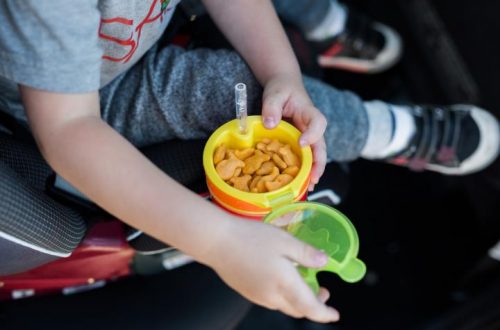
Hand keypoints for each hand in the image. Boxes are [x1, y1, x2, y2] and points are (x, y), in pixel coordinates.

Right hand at [206, 217, 339, 322]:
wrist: (216, 241)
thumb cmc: (249, 238)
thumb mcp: (284, 240)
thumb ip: (306, 253)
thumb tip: (324, 261)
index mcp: (284, 284)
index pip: (310, 308)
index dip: (325, 313)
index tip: (334, 313)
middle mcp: (271, 296)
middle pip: (298, 309)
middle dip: (313, 304)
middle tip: (321, 290)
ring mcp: (257, 296)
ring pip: (284, 304)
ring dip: (297, 299)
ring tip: (302, 279)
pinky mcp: (247, 292)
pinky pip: (270, 299)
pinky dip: (282, 294)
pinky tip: (281, 276)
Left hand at [261, 74, 326, 190]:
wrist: (284, 86)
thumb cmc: (281, 88)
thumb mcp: (274, 93)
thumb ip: (272, 107)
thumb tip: (270, 125)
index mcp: (309, 112)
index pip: (318, 123)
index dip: (312, 134)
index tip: (302, 143)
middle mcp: (312, 126)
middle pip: (322, 146)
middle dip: (319, 164)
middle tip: (313, 179)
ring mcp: (308, 135)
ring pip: (316, 155)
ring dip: (314, 171)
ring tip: (308, 188)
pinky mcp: (301, 142)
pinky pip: (305, 156)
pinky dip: (304, 170)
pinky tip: (300, 184)